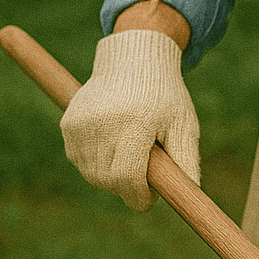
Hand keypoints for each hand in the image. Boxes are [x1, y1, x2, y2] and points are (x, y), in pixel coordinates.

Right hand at [60, 28, 199, 209]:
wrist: (133, 59)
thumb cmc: (164, 95)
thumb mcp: (183, 123)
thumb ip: (187, 160)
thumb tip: (190, 194)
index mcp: (135, 123)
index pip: (127, 177)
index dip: (138, 197)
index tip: (148, 199)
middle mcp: (103, 122)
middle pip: (108, 180)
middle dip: (126, 188)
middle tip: (142, 180)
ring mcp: (81, 123)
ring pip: (92, 173)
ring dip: (110, 177)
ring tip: (129, 158)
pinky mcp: (68, 123)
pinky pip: (79, 159)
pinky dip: (94, 163)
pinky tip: (111, 147)